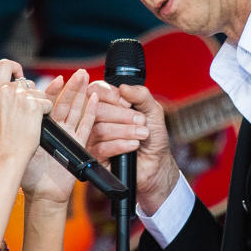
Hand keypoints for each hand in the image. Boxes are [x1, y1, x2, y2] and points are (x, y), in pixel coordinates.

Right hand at [0, 59, 53, 172]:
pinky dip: (46, 111)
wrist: (8, 154)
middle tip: (24, 113)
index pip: (4, 65)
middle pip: (27, 83)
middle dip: (29, 95)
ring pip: (39, 92)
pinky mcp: (35, 105)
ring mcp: (22, 97)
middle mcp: (8, 90)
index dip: (14, 67)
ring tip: (29, 120)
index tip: (19, 75)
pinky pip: (47, 102)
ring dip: (38, 104)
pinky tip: (37, 122)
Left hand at [19, 68, 97, 203]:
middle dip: (72, 87)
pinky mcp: (76, 145)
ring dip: (81, 94)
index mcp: (40, 127)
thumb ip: (6, 124)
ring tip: (86, 78)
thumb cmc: (27, 172)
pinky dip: (91, 111)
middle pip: (65, 103)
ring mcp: (67, 136)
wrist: (40, 192)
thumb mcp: (14, 144)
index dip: (53, 90)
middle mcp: (55, 130)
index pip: (47, 103)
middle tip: (78, 73)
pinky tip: (94, 98)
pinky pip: (86, 126)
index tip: (57, 79)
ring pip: (76, 110)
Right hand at [85, 81, 177, 214]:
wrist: (156, 163)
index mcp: (107, 103)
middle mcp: (96, 119)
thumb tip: (123, 87)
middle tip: (141, 121)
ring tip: (143, 134)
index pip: (96, 90)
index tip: (128, 103)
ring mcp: (93, 138)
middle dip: (122, 115)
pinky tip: (134, 145)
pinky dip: (121, 145)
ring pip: (100, 129)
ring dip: (125, 131)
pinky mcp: (96, 157)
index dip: (110, 95)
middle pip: (97, 110)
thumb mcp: (152, 111)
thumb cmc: (152, 135)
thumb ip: (141, 95)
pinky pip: (102, 148)